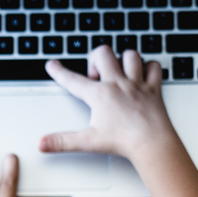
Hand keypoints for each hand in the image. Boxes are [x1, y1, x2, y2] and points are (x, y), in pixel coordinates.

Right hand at [40, 45, 177, 164]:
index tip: (52, 65)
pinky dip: (149, 67)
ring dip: (123, 59)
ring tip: (118, 72)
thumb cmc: (123, 141)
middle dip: (95, 58)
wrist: (151, 143)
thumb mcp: (88, 141)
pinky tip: (143, 74)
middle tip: (95, 74)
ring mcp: (137, 84)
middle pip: (103, 53)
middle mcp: (118, 84)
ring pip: (130, 55)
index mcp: (100, 95)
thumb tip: (43, 143)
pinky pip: (154, 67)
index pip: (73, 80)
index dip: (59, 72)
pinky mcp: (153, 89)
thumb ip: (63, 141)